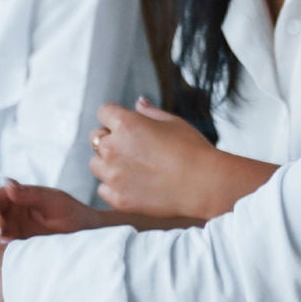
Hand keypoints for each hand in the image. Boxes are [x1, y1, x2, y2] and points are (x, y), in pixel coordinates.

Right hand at [0, 179, 104, 242]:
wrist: (87, 237)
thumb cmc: (72, 214)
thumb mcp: (54, 201)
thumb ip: (31, 194)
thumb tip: (8, 186)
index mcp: (12, 197)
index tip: (0, 226)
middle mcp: (5, 214)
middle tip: (3, 239)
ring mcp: (7, 232)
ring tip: (8, 247)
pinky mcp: (11, 249)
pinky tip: (12, 256)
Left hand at [90, 99, 256, 218]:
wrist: (205, 185)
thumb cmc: (193, 150)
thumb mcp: (173, 122)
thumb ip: (149, 112)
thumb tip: (137, 103)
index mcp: (125, 123)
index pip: (103, 112)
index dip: (115, 118)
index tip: (127, 127)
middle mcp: (113, 147)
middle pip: (95, 138)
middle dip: (110, 140)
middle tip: (134, 150)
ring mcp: (113, 174)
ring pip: (96, 165)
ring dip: (109, 165)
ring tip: (135, 170)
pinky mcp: (117, 198)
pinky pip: (103, 189)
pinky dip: (115, 188)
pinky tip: (136, 187)